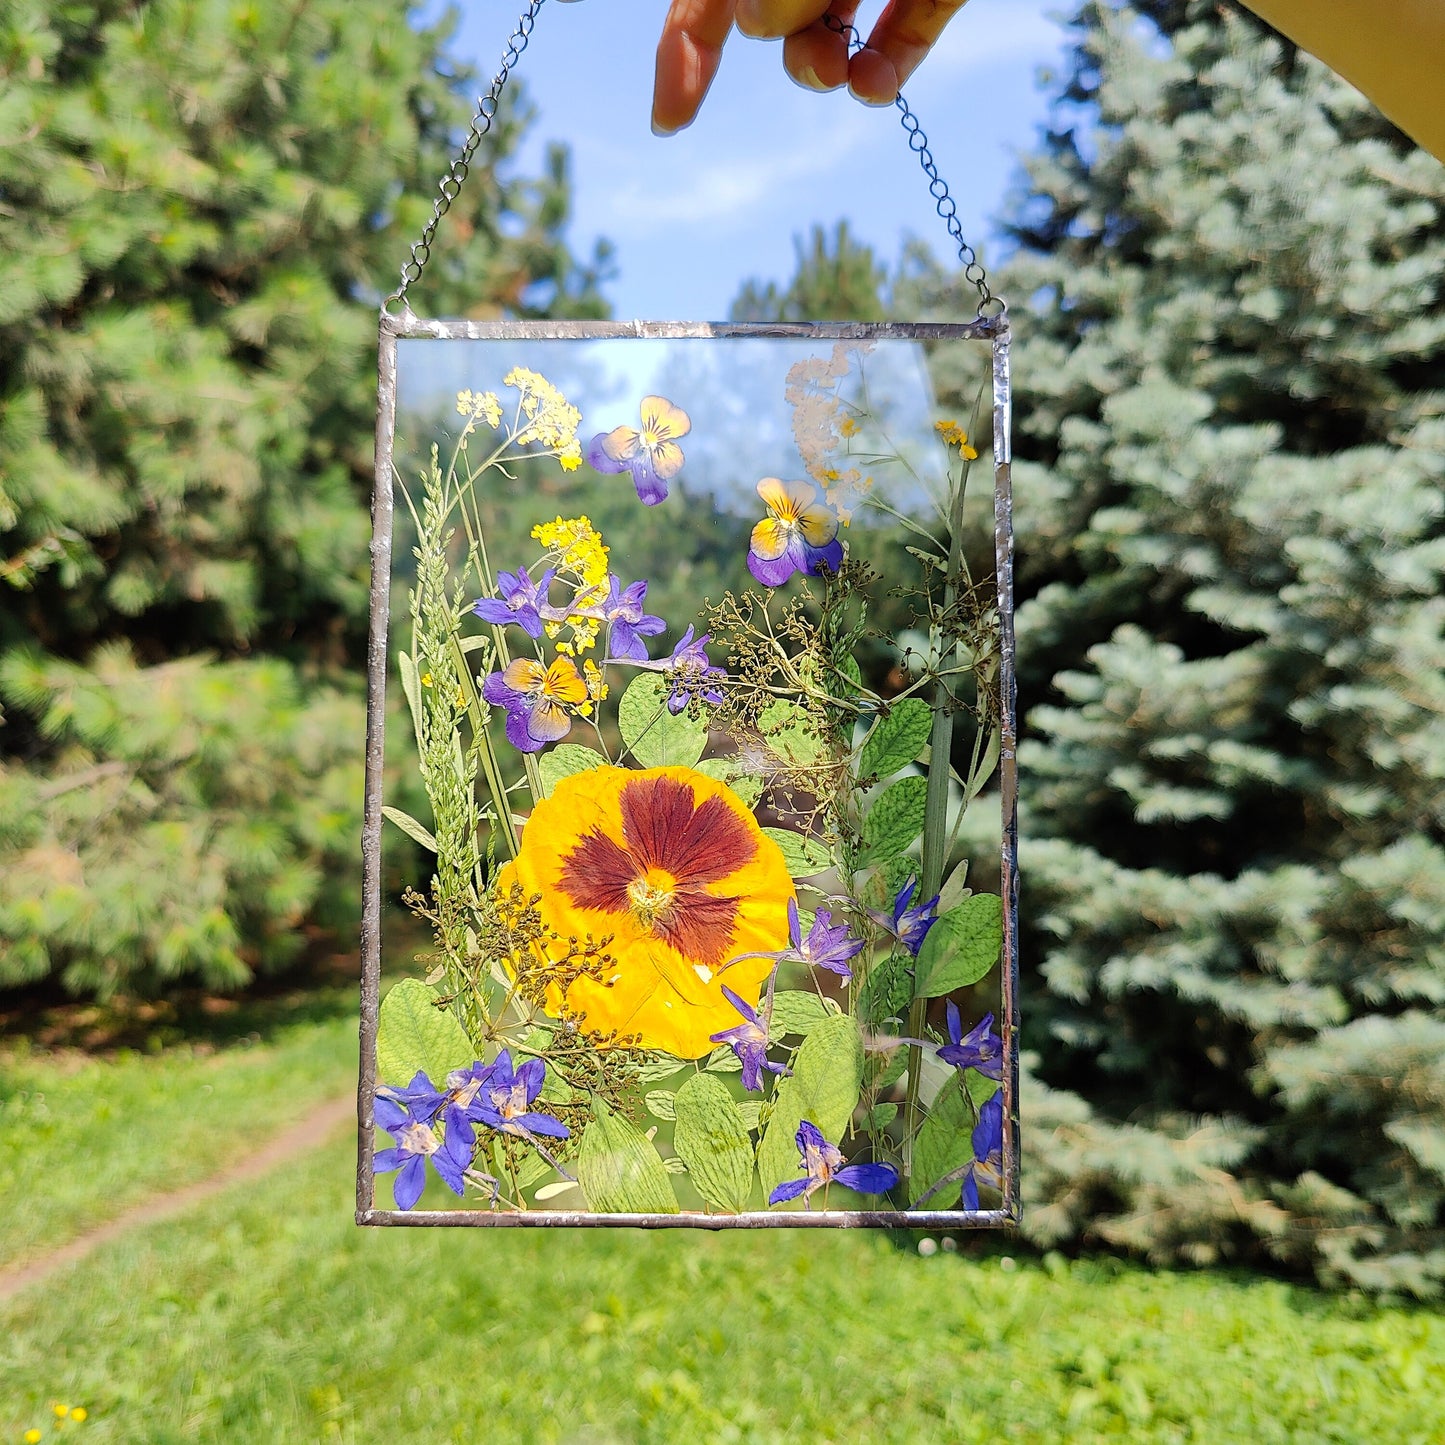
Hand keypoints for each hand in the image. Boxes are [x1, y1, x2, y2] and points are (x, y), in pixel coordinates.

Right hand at [652, 1, 971, 135]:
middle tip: (801, 41)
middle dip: (770, 37)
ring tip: (836, 74)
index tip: (671, 124)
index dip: (685, 46)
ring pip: (829, 28)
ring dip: (820, 65)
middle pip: (765, 6)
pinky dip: (886, 70)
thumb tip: (755, 25)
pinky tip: (876, 89)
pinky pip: (902, 33)